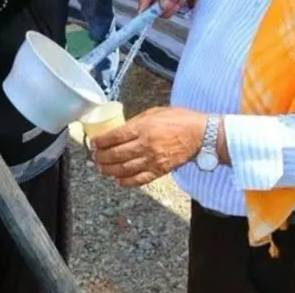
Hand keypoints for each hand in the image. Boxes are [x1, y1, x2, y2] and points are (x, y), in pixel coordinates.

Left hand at [91, 107, 206, 186]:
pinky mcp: (159, 171)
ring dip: (109, 170)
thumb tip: (121, 130)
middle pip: (116, 155)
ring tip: (102, 168)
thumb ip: (137, 121)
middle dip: (101, 157)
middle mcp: (145, 145)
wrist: (201, 135)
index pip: (115, 137)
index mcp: (143, 128)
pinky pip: (139, 180)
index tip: (93, 143)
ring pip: (124, 169)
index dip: (100, 142)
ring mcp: (152, 160)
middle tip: (94, 157)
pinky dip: (126, 182)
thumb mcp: (155, 112)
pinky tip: (118, 180)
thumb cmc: (179, 119)